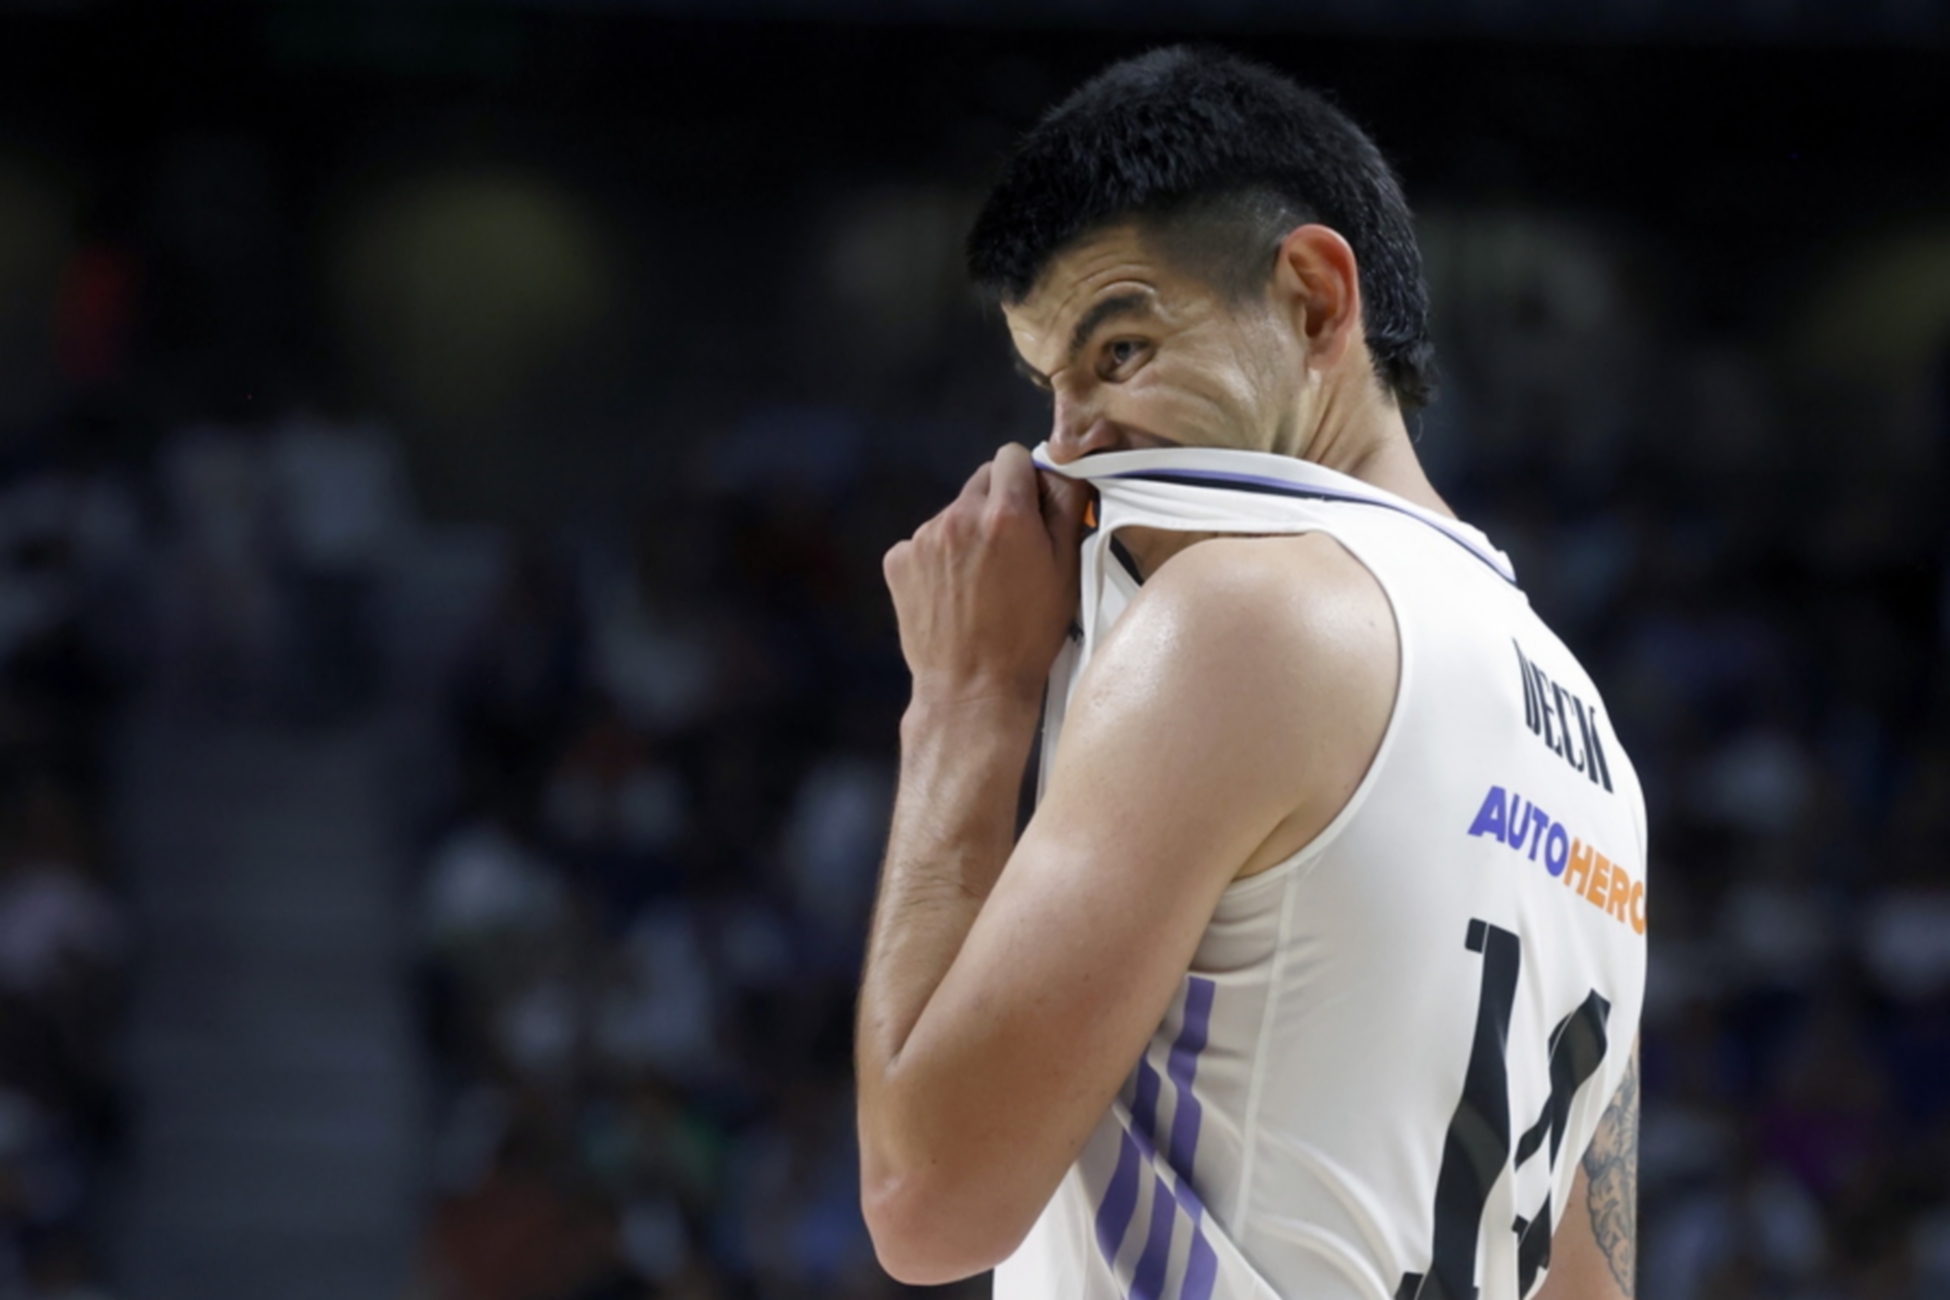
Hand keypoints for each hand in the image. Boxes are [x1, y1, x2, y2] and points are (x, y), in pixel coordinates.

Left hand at [883, 444, 1091, 713]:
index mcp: (1005, 514)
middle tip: (1011, 551)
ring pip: (953, 513)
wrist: (972, 688)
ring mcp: (922, 538)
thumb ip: (1067, 508)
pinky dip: (939, 558)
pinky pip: (925, 541)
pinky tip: (952, 593)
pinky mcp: (898, 560)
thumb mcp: (1066, 571)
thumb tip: (1063, 469)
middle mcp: (958, 515)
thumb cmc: (1028, 635)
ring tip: (981, 582)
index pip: (1013, 456)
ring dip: (968, 533)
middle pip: (981, 481)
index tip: (1033, 507)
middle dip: (998, 505)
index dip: (1027, 479)